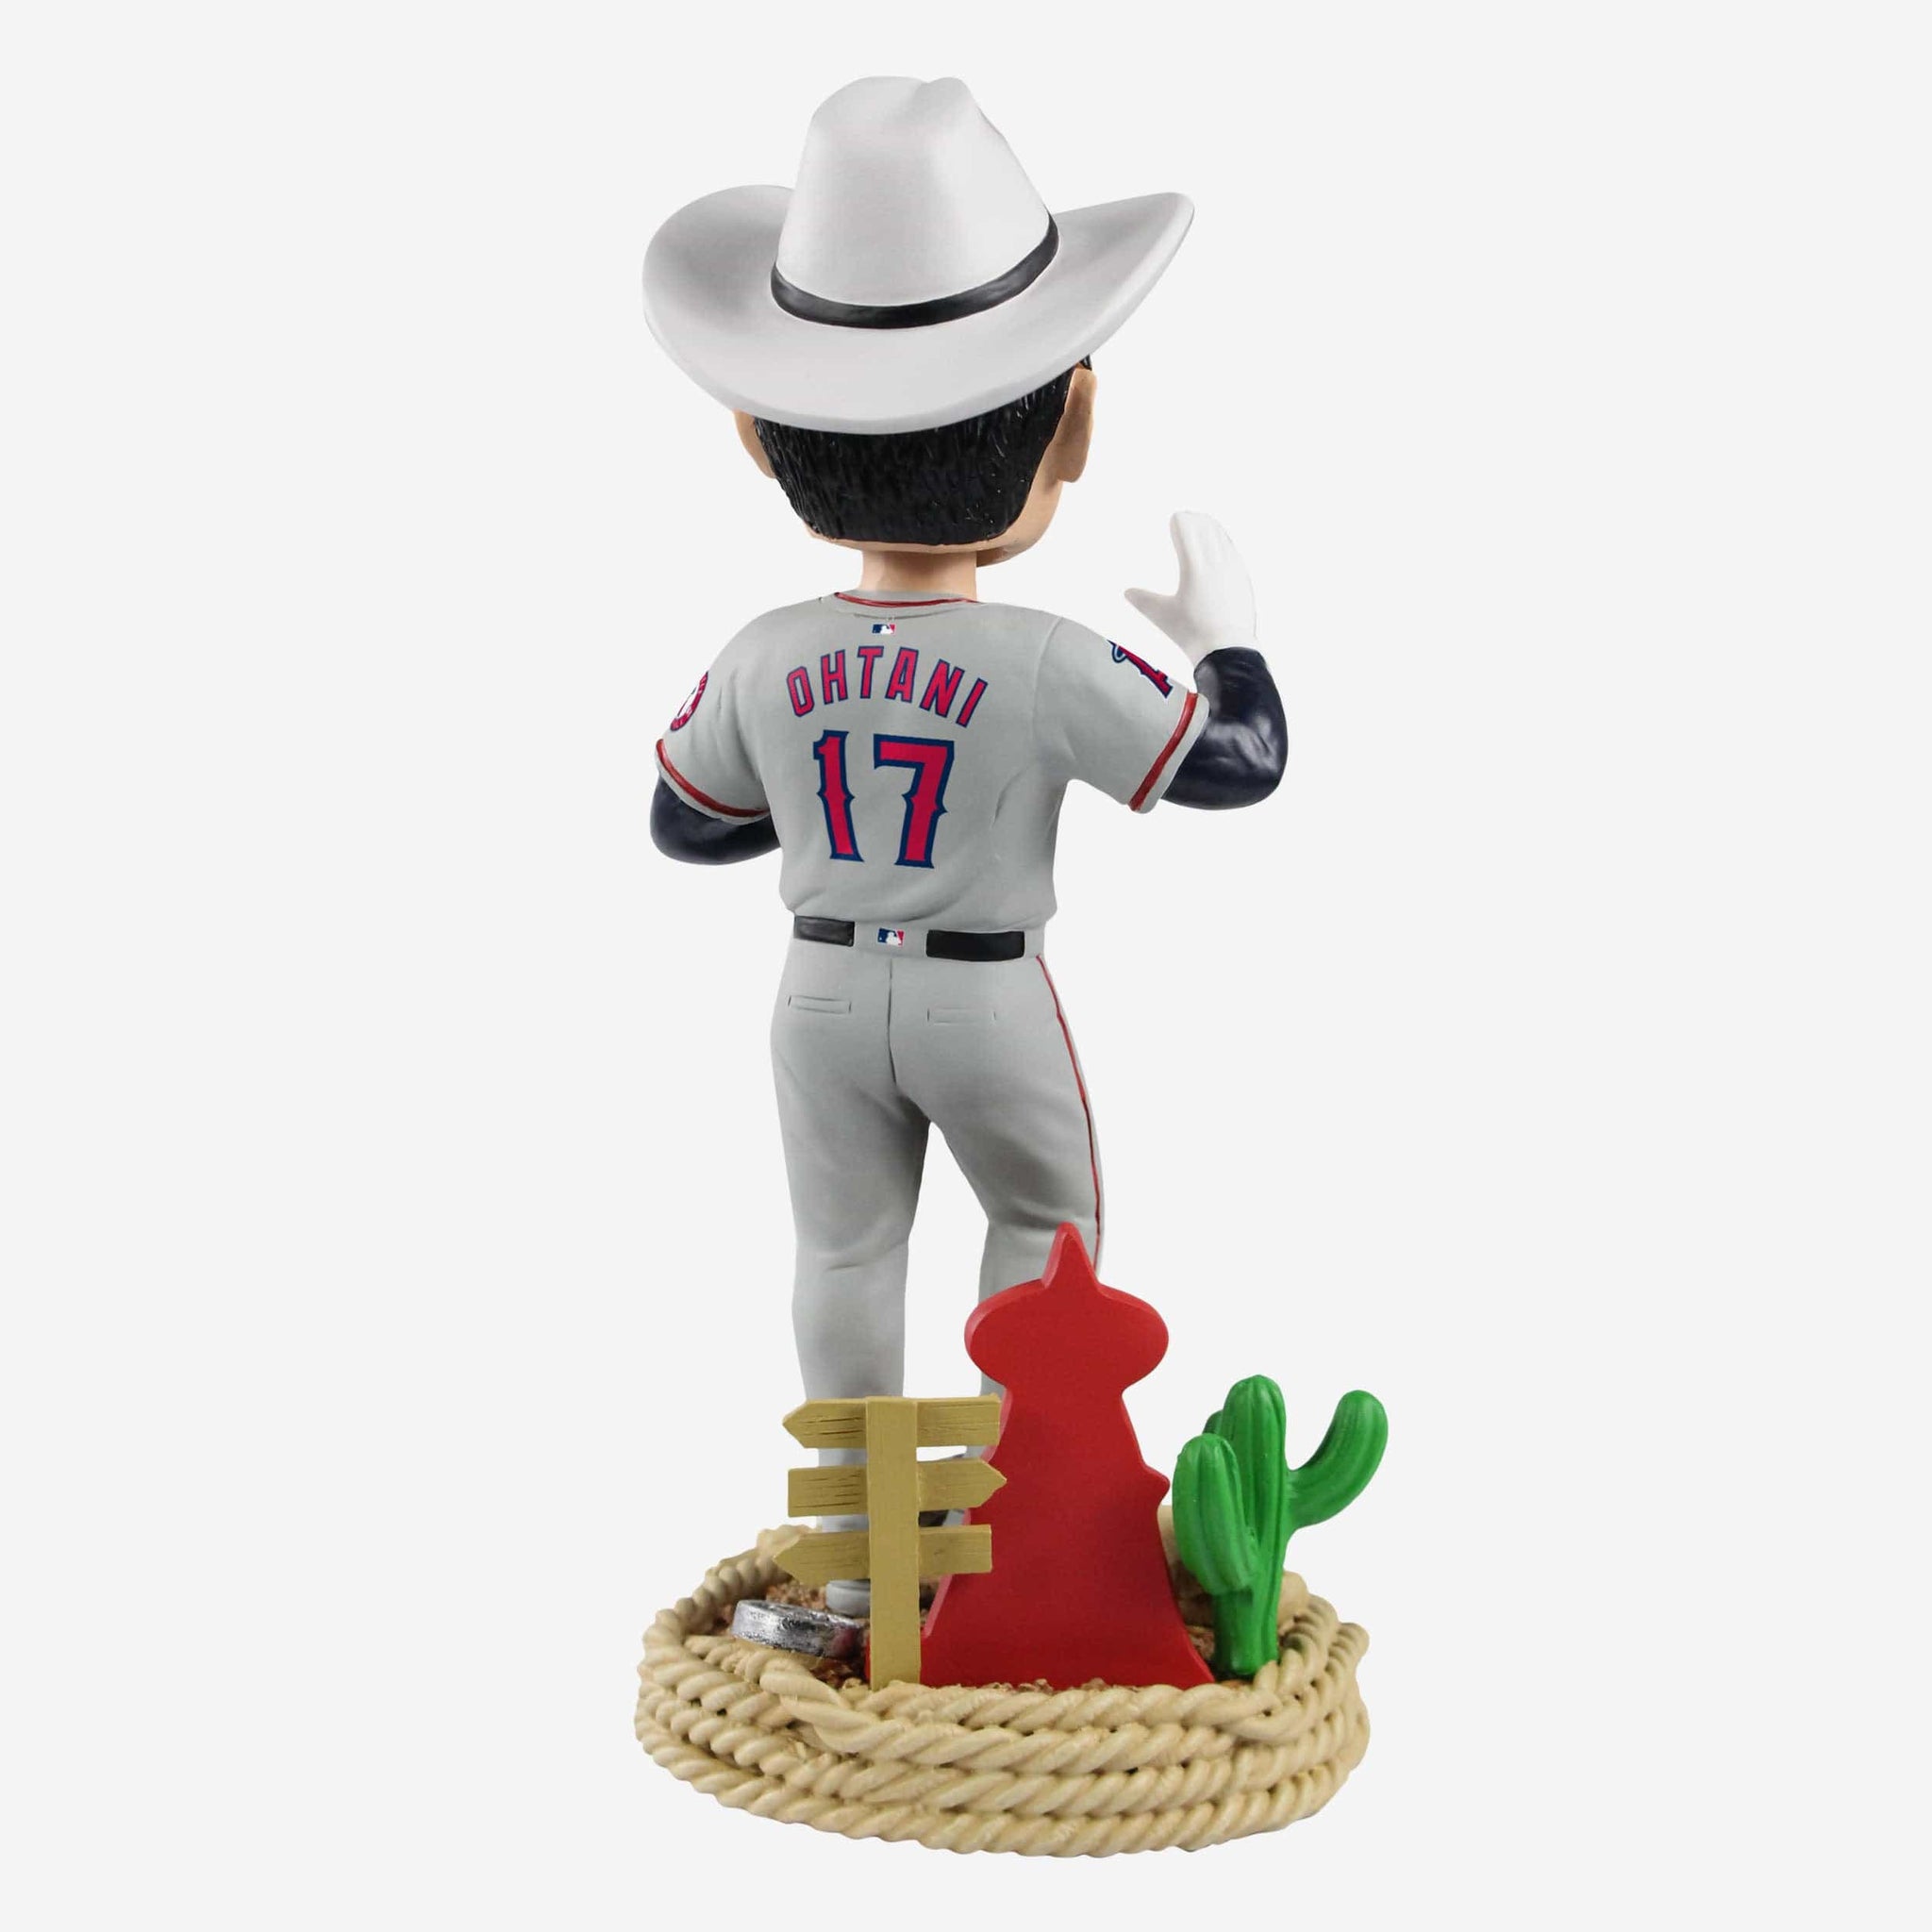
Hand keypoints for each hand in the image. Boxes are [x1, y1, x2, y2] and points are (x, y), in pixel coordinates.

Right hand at [1124, 512, 1257, 667]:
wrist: (1228, 650)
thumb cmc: (1192, 634)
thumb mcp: (1162, 616)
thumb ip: (1143, 601)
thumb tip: (1127, 593)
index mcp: (1193, 567)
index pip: (1186, 531)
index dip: (1179, 522)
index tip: (1175, 519)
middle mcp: (1215, 563)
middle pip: (1205, 529)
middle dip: (1195, 521)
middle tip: (1187, 517)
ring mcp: (1232, 569)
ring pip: (1221, 538)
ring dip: (1211, 528)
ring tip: (1204, 522)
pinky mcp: (1242, 578)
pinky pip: (1232, 551)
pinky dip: (1224, 542)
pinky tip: (1221, 543)